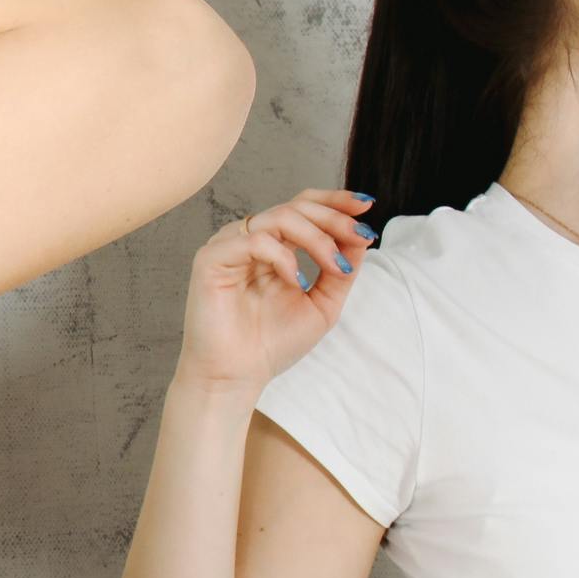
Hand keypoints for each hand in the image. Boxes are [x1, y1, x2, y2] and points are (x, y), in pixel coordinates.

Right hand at [175, 189, 376, 392]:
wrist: (236, 376)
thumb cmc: (271, 343)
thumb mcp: (323, 303)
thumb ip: (340, 269)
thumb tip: (362, 236)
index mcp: (274, 246)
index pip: (303, 207)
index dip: (335, 201)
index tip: (367, 207)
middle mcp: (250, 240)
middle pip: (296, 207)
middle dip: (334, 219)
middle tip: (361, 238)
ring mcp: (229, 247)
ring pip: (278, 217)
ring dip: (316, 238)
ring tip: (335, 266)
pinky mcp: (211, 259)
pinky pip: (254, 240)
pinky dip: (283, 256)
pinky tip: (296, 281)